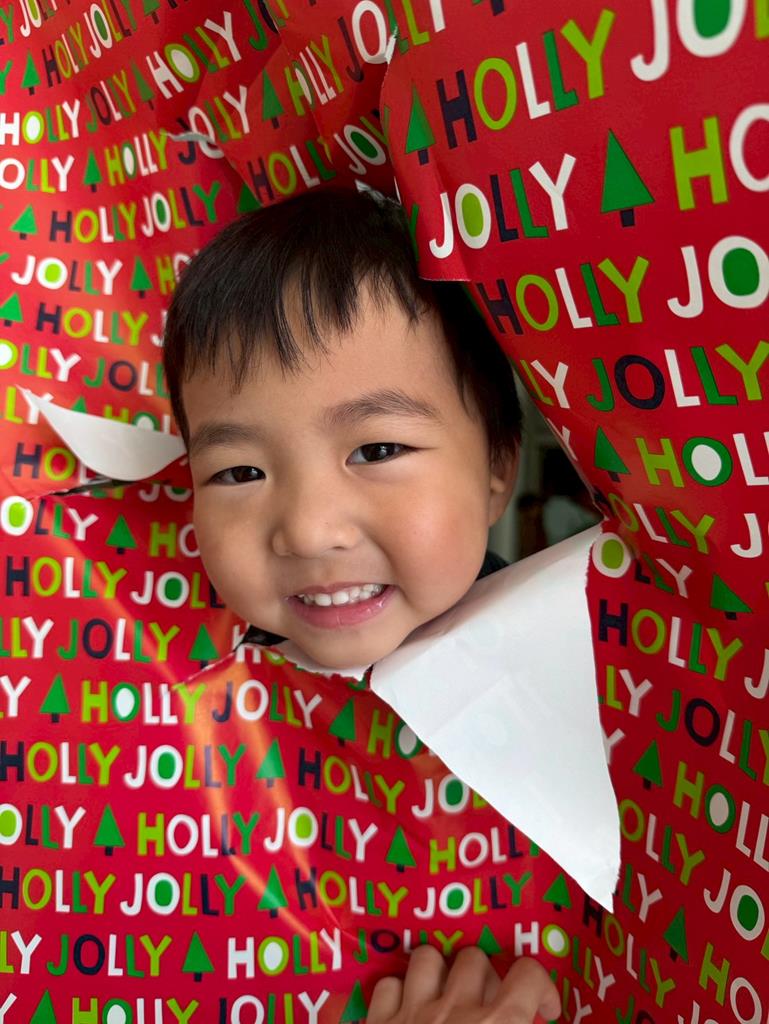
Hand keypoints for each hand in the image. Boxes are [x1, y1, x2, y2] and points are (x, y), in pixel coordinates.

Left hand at [368, 946, 560, 1023]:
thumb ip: (521, 1021)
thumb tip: (536, 1012)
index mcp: (498, 1023)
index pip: (529, 975)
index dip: (542, 987)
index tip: (544, 1009)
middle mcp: (455, 1009)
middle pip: (474, 958)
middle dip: (484, 977)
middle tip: (489, 1003)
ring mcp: (412, 1013)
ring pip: (426, 957)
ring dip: (438, 972)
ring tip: (446, 993)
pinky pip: (386, 986)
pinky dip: (396, 994)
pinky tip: (405, 1008)